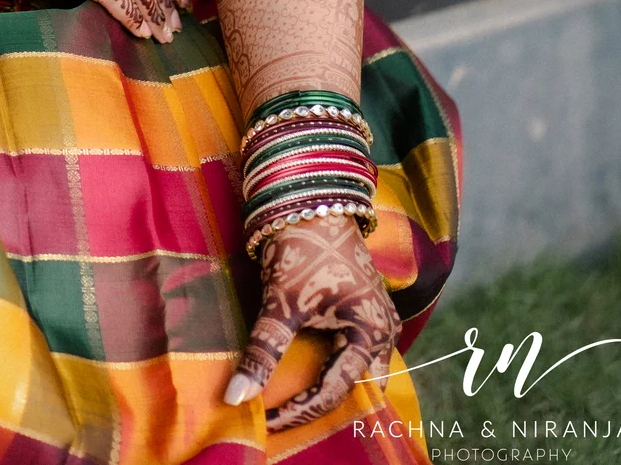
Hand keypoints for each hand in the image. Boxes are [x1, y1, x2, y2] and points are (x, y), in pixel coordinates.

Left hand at [224, 216, 398, 428]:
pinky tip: (306, 374)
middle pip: (360, 391)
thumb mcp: (282, 302)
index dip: (300, 411)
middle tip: (287, 420)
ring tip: (295, 404)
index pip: (336, 391)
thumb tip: (237, 397)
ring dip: (331, 389)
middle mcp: (383, 332)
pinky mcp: (363, 310)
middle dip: (327, 409)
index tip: (267, 422)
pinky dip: (332, 369)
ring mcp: (377, 320)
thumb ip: (264, 352)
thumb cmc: (302, 247)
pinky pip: (354, 354)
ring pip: (360, 374)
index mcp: (372, 333)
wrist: (309, 198)